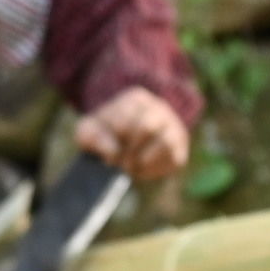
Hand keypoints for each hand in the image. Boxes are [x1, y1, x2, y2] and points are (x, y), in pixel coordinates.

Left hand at [77, 85, 192, 182]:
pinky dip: (154, 169)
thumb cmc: (104, 134)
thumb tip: (113, 152)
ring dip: (143, 161)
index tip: (107, 155)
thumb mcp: (89, 131)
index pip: (125, 120)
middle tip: (120, 165)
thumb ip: (93, 137)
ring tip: (130, 168)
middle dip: (130, 151)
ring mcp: (173, 127)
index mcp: (135, 99)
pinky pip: (173, 159)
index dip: (114, 142)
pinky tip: (141, 171)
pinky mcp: (180, 148)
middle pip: (147, 128)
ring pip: (165, 142)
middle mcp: (159, 108)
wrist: (123, 143)